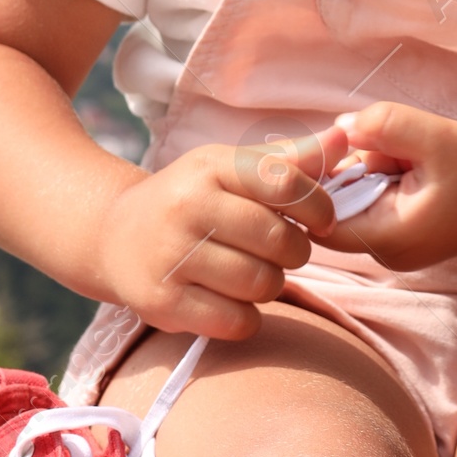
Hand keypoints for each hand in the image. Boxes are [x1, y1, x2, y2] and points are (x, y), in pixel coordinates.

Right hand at [91, 128, 348, 337]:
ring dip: (272, 285)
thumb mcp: (230, 168)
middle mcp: (186, 207)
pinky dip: (247, 317)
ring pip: (262, 284)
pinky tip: (232, 300)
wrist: (113, 237)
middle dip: (296, 251)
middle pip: (279, 240)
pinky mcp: (162, 302)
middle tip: (284, 252)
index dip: (318, 207)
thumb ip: (288, 158)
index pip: (285, 183)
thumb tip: (342, 135)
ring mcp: (171, 257)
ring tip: (255, 273)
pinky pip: (237, 320)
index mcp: (209, 167)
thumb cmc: (190, 199)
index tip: (321, 221)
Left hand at [317, 103, 456, 272]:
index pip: (318, 220)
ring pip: (356, 198)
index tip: (335, 144)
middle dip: (352, 167)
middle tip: (393, 147)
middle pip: (334, 206)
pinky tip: (418, 164)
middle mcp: (387, 252)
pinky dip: (387, 174)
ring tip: (415, 154)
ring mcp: (396, 246)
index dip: (314, 180)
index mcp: (390, 237)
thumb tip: (337, 126)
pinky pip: (376, 199)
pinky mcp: (406, 233)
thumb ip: (382, 125)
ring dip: (373, 167)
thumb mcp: (436, 136)